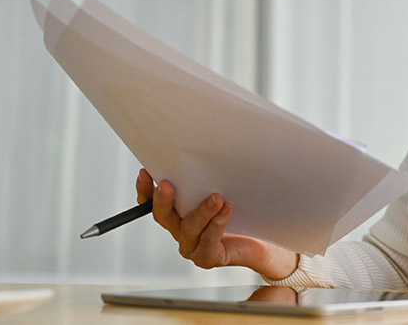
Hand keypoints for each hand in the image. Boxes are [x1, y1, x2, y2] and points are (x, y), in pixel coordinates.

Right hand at [135, 169, 298, 278]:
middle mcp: (180, 230)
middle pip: (163, 217)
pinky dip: (217, 224)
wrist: (261, 241)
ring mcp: (192, 246)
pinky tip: (227, 210)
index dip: (145, 189)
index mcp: (177, 214)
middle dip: (163, 200)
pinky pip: (209, 240)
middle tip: (167, 184)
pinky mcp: (208, 257)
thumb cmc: (240, 213)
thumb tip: (205, 150)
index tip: (146, 171)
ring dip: (201, 211)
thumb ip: (208, 178)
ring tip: (216, 197)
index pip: (151, 203)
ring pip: (189, 228)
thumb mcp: (221, 190)